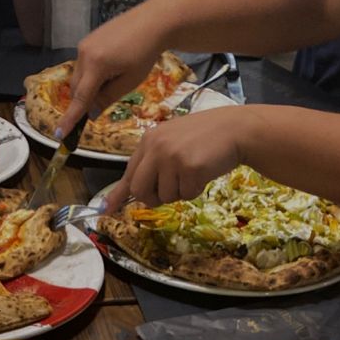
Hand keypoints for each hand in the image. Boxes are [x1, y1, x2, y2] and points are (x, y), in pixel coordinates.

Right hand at [56, 4, 166, 138]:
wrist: (151, 23)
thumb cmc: (144, 54)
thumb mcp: (129, 82)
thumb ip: (107, 99)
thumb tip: (91, 115)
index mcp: (96, 66)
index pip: (80, 99)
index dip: (70, 119)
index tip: (59, 134)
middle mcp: (84, 54)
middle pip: (76, 89)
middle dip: (84, 102)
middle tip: (100, 106)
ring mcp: (83, 45)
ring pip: (78, 77)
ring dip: (87, 88)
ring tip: (111, 81)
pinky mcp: (87, 41)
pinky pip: (82, 66)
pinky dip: (90, 76)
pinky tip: (108, 70)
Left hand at [105, 106, 249, 210]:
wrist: (234, 129)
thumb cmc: (205, 137)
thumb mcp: (172, 143)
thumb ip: (153, 163)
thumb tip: (132, 191)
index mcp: (149, 140)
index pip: (129, 173)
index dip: (118, 195)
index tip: (106, 210)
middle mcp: (156, 147)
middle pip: (140, 191)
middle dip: (154, 198)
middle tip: (171, 190)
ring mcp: (171, 157)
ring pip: (164, 196)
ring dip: (180, 192)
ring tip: (193, 171)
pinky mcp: (189, 168)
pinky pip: (185, 195)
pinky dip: (195, 190)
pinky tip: (203, 171)